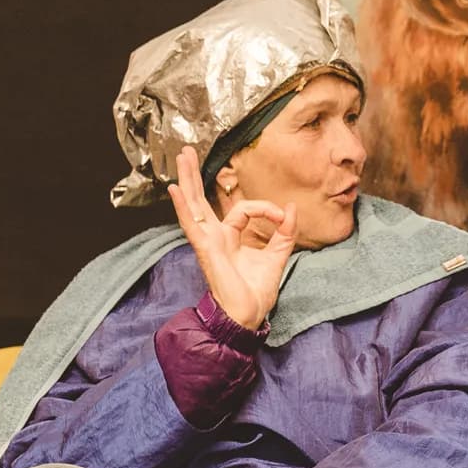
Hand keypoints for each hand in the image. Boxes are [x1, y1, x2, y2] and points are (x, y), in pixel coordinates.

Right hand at [167, 146, 296, 329]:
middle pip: (202, 200)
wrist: (248, 316)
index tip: (282, 217)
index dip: (265, 209)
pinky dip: (184, 206)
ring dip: (188, 180)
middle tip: (188, 151)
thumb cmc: (256, 292)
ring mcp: (208, 242)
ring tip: (182, 157)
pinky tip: (176, 189)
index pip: (243, 210)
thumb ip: (284, 233)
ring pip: (195, 205)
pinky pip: (192, 224)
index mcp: (230, 238)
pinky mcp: (205, 249)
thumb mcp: (277, 256)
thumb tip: (291, 208)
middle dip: (196, 175)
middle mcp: (215, 237)